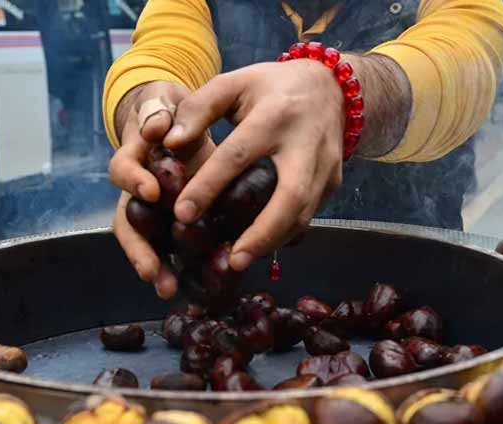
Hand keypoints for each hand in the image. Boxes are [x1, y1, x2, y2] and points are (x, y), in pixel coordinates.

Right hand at [109, 81, 215, 298]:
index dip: (134, 181)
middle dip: (138, 249)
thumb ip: (157, 111)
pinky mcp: (176, 219)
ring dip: (154, 266)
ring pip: (146, 242)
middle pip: (127, 223)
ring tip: (167, 290)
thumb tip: (156, 125)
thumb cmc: (170, 112)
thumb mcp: (163, 103)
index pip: (123, 170)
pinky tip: (198, 284)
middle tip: (151, 272)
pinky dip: (183, 265)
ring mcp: (154, 209)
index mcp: (134, 158)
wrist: (182, 119)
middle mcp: (138, 190)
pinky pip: (174, 246)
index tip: (151, 192)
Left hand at [164, 59, 345, 271]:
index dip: (209, 186)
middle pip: (290, 195)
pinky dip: (284, 235)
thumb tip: (169, 143)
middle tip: (232, 260)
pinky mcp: (334, 183)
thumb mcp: (233, 84)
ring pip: (304, 214)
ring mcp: (326, 166)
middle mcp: (306, 143)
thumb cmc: (271, 87)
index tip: (182, 214)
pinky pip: (309, 216)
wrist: (332, 87)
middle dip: (262, 232)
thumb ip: (198, 109)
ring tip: (240, 261)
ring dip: (273, 241)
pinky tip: (259, 248)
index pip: (239, 155)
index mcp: (275, 114)